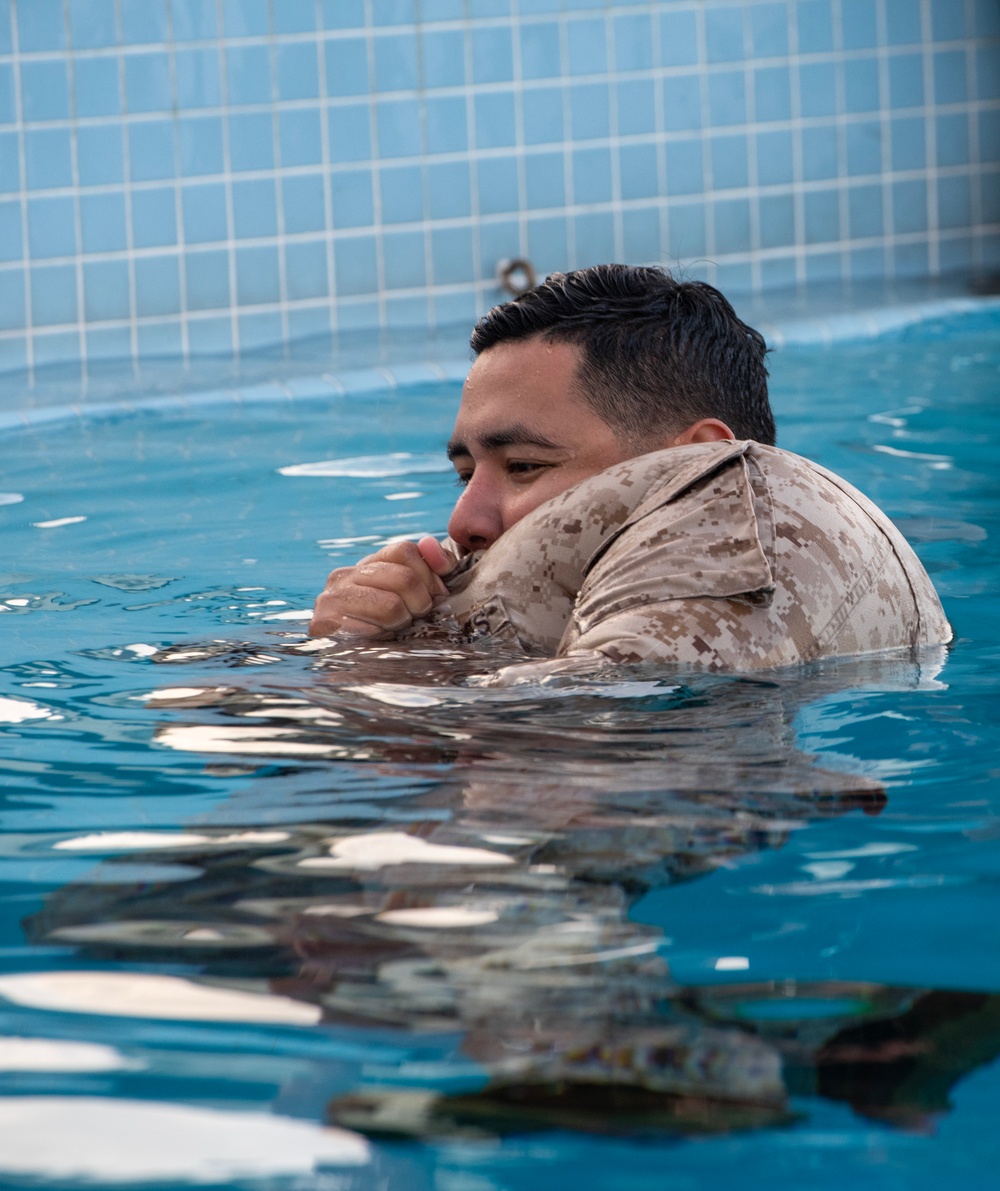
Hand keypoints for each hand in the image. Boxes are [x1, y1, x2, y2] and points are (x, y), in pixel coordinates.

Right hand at [308, 536, 456, 638]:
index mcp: (366, 564)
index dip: (430, 574)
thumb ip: (428, 566)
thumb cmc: (386, 628)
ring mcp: (332, 598)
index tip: (436, 595)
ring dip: (401, 622)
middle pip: (404, 578)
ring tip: (391, 628)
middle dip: (421, 603)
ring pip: (392, 605)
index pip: (405, 550)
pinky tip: (375, 639)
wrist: (347, 669)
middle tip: (413, 617)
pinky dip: (384, 638)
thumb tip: (430, 543)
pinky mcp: (326, 623)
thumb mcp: (411, 595)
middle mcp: (345, 575)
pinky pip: (374, 629)